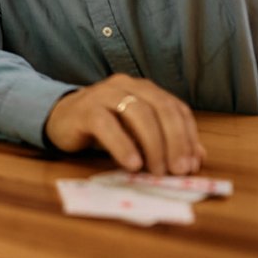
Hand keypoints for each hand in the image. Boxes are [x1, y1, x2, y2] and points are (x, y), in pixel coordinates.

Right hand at [44, 75, 204, 175]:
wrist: (60, 118)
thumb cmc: (104, 128)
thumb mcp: (137, 134)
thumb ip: (165, 141)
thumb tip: (197, 157)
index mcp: (144, 89)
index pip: (175, 108)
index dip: (188, 136)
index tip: (192, 164)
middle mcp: (127, 85)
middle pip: (160, 108)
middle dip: (175, 141)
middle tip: (178, 171)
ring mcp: (104, 94)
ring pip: (138, 113)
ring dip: (153, 145)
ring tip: (156, 171)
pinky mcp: (84, 109)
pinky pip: (107, 125)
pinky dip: (123, 145)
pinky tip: (132, 164)